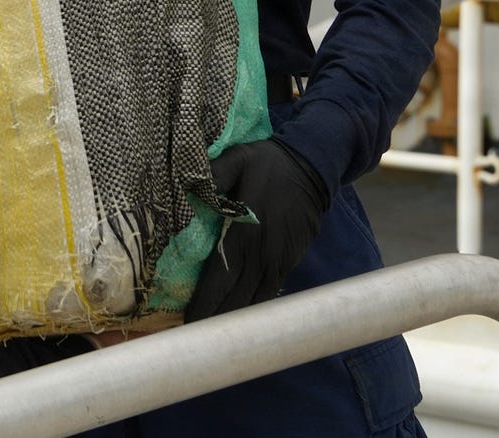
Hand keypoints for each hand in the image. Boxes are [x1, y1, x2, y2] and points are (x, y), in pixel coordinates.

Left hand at [185, 138, 329, 319]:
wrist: (312, 168)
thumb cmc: (269, 164)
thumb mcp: (237, 159)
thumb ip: (212, 174)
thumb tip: (186, 185)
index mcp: (244, 236)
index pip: (219, 282)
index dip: (204, 306)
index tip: (188, 325)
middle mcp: (261, 257)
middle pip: (235, 302)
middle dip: (215, 322)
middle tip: (193, 340)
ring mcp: (278, 263)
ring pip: (254, 304)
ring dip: (235, 320)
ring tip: (213, 336)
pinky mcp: (288, 263)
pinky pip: (268, 294)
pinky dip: (253, 308)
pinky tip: (239, 317)